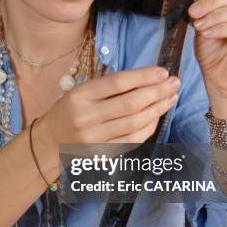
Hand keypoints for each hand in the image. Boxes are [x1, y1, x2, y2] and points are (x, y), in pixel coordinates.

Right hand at [42, 66, 179, 149]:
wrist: (51, 141)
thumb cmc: (72, 110)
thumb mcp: (82, 91)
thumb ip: (110, 87)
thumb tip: (149, 78)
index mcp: (80, 95)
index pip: (118, 83)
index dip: (144, 76)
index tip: (163, 72)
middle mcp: (86, 117)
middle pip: (131, 104)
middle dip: (157, 92)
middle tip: (175, 83)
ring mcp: (95, 139)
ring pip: (135, 122)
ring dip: (158, 109)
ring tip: (171, 97)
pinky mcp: (103, 154)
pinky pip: (133, 139)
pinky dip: (149, 126)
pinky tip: (158, 115)